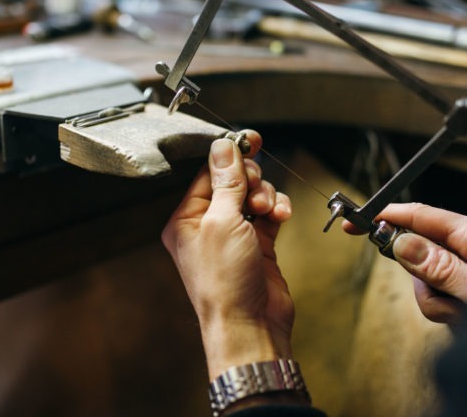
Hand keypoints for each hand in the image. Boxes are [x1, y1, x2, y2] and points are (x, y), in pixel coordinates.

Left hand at [161, 130, 293, 379]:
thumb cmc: (225, 282)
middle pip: (233, 182)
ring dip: (265, 196)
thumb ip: (226, 182)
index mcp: (186, 218)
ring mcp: (234, 234)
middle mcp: (208, 224)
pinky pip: (268, 213)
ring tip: (268, 211)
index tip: (250, 140)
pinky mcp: (258, 244)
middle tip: (255, 190)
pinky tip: (280, 216)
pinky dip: (277, 209)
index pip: (207, 173)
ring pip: (253, 195)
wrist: (251, 325)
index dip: (229, 156)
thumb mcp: (221, 222)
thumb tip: (223, 148)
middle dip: (250, 180)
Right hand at [343, 203, 466, 323]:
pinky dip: (446, 313)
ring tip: (465, 316)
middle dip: (423, 282)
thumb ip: (437, 266)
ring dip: (438, 304)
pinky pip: (437, 297)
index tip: (356, 221)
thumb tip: (401, 242)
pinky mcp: (466, 287)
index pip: (420, 215)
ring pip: (424, 280)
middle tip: (446, 301)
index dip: (384, 216)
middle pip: (418, 252)